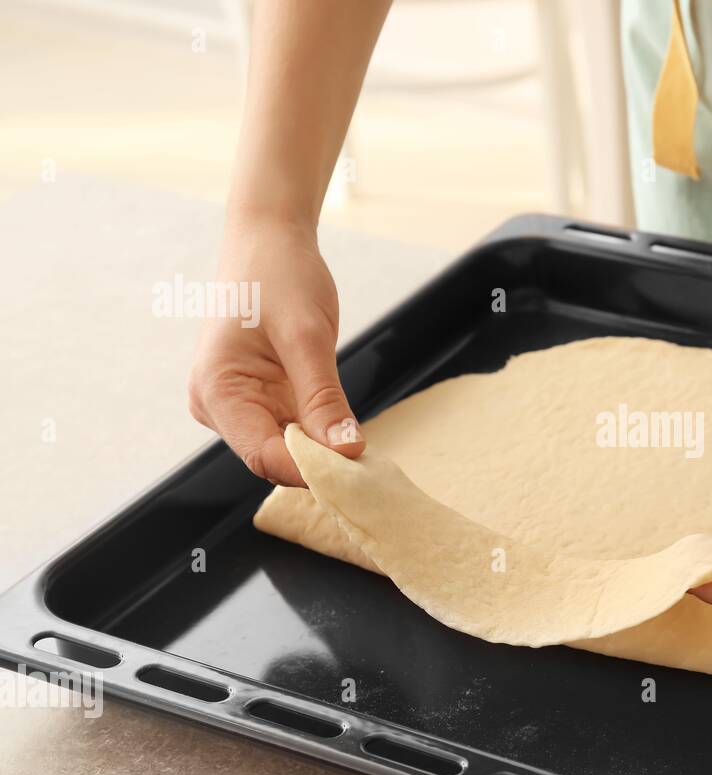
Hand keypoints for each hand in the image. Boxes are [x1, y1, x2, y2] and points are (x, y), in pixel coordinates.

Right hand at [187, 216, 363, 485]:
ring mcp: (237, 403)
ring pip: (284, 448)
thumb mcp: (307, 336)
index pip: (264, 455)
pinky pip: (291, 429)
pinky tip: (347, 432)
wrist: (269, 239)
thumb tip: (348, 450)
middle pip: (273, 457)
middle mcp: (217, 405)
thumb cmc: (281, 275)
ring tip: (364, 452)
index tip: (357, 474)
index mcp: (216, 390)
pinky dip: (320, 434)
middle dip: (320, 464)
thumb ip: (324, 397)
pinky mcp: (258, 397)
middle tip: (370, 469)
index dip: (310, 470)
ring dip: (323, 451)